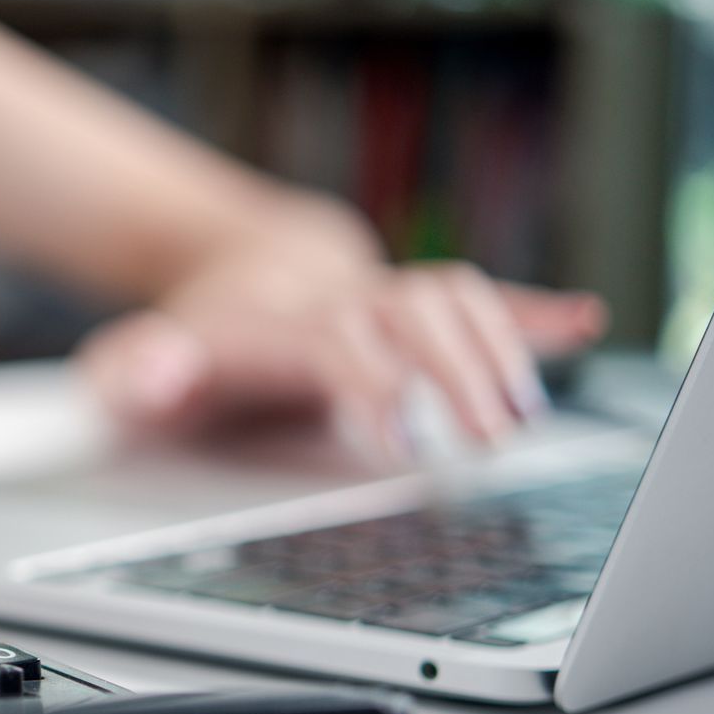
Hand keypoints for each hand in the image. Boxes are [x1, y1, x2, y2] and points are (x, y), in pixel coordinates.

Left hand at [77, 253, 606, 461]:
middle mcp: (340, 298)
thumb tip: (159, 373)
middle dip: (459, 372)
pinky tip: (584, 324)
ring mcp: (383, 295)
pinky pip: (481, 295)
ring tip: (527, 419)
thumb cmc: (181, 344)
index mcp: (276, 321)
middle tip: (495, 440)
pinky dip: (533, 311)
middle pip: (414, 313)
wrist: (222, 273)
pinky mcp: (414, 305)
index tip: (401, 441)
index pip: (336, 342)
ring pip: (455, 296)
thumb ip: (138, 372)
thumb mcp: (130, 365)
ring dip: (502, 349)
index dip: (374, 383)